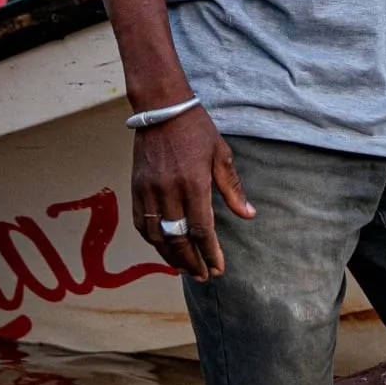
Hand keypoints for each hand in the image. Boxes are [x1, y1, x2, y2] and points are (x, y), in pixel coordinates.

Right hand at [129, 106, 253, 281]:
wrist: (161, 108)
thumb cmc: (196, 129)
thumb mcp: (221, 155)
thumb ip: (232, 188)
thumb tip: (248, 215)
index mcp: (194, 184)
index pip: (202, 230)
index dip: (210, 253)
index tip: (218, 268)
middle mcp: (169, 191)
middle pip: (179, 239)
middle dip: (192, 262)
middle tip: (202, 276)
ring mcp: (149, 191)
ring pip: (157, 237)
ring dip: (171, 257)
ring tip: (184, 268)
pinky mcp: (136, 188)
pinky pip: (142, 223)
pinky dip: (151, 240)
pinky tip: (162, 249)